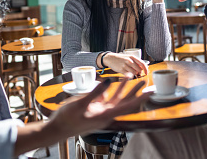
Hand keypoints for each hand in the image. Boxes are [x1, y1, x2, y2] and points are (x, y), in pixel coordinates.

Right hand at [14, 78, 149, 154]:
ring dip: (124, 88)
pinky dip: (111, 90)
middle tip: (146, 82)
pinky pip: (107, 99)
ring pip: (117, 99)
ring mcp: (101, 112)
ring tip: (131, 77)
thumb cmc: (67, 118)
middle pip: (125, 102)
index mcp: (105, 116)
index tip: (150, 92)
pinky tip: (111, 82)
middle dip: (136, 92)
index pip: (127, 106)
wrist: (57, 128)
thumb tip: (108, 81)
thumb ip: (95, 92)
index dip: (139, 99)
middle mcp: (106, 115)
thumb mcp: (80, 103)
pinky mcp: (95, 110)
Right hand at [103, 52, 147, 76]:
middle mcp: (129, 60)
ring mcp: (125, 65)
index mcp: (132, 57)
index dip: (145, 69)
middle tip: (138, 74)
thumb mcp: (128, 57)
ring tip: (133, 74)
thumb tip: (143, 68)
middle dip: (139, 73)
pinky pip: (128, 75)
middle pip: (139, 69)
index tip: (146, 73)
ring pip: (134, 72)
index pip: (142, 63)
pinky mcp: (121, 69)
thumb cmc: (121, 58)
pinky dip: (130, 77)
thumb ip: (135, 62)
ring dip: (135, 75)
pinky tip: (129, 76)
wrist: (110, 58)